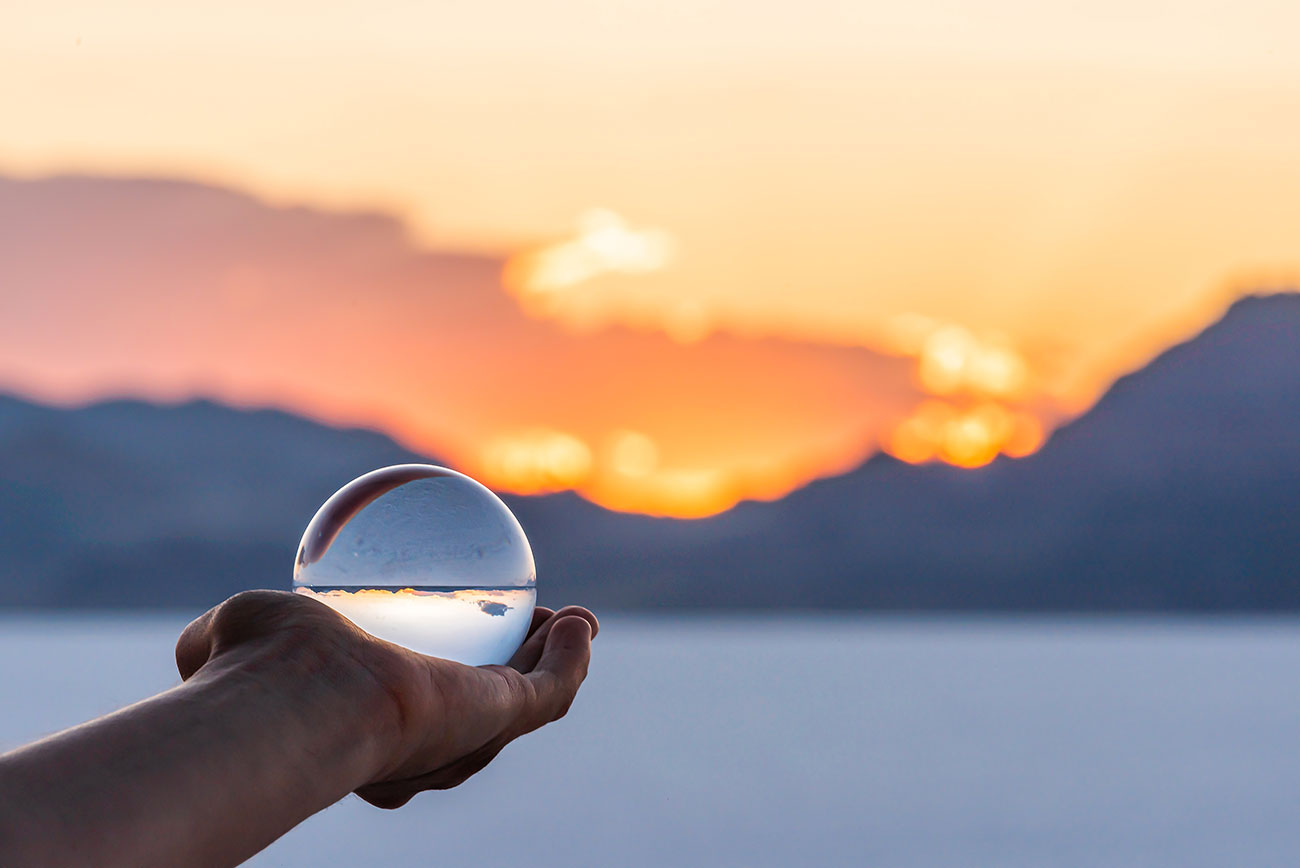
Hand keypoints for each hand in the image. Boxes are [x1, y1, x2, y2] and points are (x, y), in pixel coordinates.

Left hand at [176, 590, 596, 808]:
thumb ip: (232, 636)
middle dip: (516, 674)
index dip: (444, 683)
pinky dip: (571, 657)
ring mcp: (467, 738)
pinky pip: (550, 689)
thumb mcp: (242, 634)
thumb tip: (205, 641)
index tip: (455, 634)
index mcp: (369, 737)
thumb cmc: (261, 673)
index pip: (418, 713)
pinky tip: (581, 621)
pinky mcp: (502, 719)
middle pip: (487, 711)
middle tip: (530, 623)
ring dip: (557, 662)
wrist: (302, 703)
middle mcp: (425, 748)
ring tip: (574, 620)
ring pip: (528, 703)